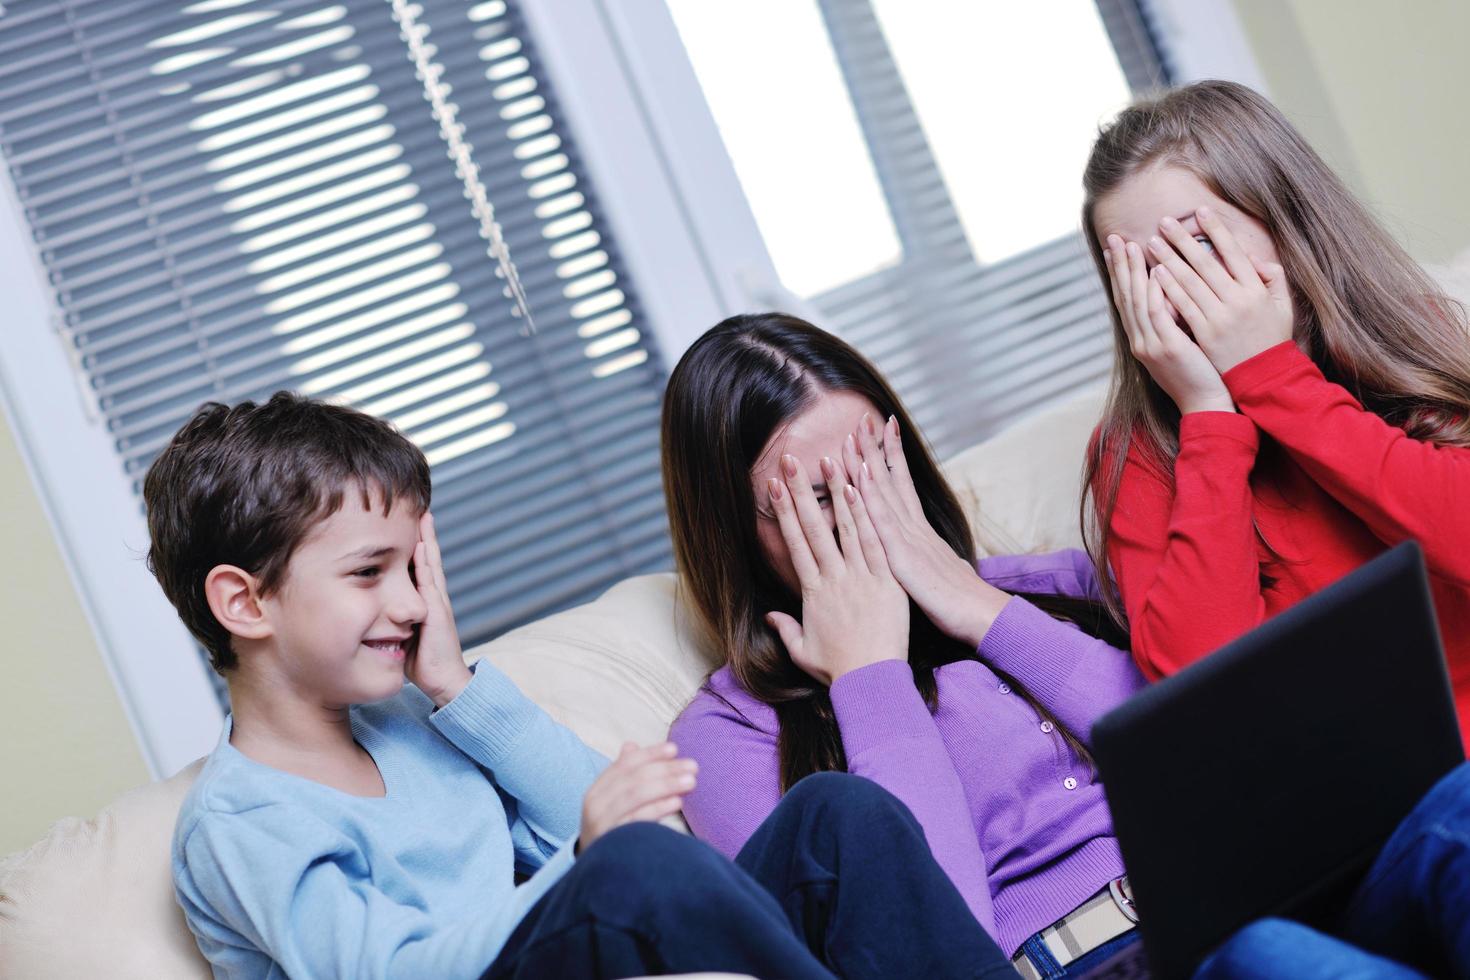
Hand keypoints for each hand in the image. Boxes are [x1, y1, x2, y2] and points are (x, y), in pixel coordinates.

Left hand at [405, 512, 471, 707]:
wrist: (444, 682)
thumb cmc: (423, 662)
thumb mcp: (403, 636)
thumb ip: (392, 621)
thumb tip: (372, 615)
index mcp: (425, 602)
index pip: (419, 567)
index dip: (414, 546)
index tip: (406, 524)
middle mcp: (433, 597)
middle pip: (428, 558)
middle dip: (424, 534)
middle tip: (419, 509)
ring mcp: (438, 603)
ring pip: (431, 565)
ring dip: (428, 541)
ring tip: (424, 518)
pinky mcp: (437, 612)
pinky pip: (430, 583)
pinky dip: (426, 563)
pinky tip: (421, 547)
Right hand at [579, 742, 696, 851]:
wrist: (594, 871)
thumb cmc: (609, 830)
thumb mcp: (611, 802)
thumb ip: (623, 776)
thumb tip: (631, 745)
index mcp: (597, 790)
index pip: (625, 765)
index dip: (650, 754)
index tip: (674, 749)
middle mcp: (595, 805)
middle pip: (633, 779)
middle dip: (665, 769)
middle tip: (693, 766)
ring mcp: (602, 824)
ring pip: (636, 796)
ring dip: (666, 785)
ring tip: (691, 781)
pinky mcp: (613, 842)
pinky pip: (637, 821)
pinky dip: (658, 808)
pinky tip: (677, 802)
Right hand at [764, 452, 908, 685]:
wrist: (871, 679)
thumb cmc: (838, 667)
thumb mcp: (803, 651)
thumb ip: (785, 629)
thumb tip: (769, 616)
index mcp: (813, 592)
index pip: (795, 543)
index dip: (784, 512)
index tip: (774, 487)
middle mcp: (834, 578)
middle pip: (815, 527)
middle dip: (801, 491)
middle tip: (790, 461)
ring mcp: (861, 577)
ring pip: (848, 527)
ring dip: (838, 492)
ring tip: (831, 460)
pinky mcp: (887, 581)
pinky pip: (876, 543)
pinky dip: (868, 517)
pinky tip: (863, 491)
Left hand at [846, 414, 1009, 648]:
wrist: (982, 618)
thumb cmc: (960, 603)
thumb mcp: (939, 574)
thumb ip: (926, 559)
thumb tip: (925, 554)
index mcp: (920, 533)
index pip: (902, 485)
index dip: (891, 457)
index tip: (882, 430)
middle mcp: (915, 529)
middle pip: (891, 481)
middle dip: (877, 448)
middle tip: (865, 417)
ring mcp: (909, 540)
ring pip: (884, 494)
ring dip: (869, 462)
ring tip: (856, 434)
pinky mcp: (904, 558)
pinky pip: (883, 523)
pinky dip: (870, 499)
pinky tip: (858, 477)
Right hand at [1106, 234, 1234, 414]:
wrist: (1206, 403)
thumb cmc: (1200, 374)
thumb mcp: (1178, 345)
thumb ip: (1171, 321)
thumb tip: (1170, 294)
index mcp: (1142, 339)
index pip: (1126, 300)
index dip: (1119, 273)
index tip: (1114, 250)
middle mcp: (1140, 341)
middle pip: (1125, 296)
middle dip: (1119, 265)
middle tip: (1114, 238)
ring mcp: (1151, 345)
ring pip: (1137, 301)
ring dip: (1133, 272)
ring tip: (1131, 246)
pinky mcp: (1168, 348)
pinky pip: (1158, 315)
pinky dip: (1154, 293)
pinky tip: (1154, 273)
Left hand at [1147, 207, 1293, 373]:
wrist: (1265, 377)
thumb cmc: (1270, 339)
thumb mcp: (1281, 306)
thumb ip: (1272, 279)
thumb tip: (1252, 258)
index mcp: (1256, 289)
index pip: (1233, 252)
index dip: (1216, 230)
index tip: (1200, 211)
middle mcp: (1238, 300)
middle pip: (1206, 264)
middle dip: (1183, 240)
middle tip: (1164, 222)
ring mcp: (1220, 318)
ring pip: (1190, 282)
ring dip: (1169, 259)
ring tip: (1153, 243)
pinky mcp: (1205, 334)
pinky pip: (1183, 307)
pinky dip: (1169, 288)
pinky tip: (1156, 273)